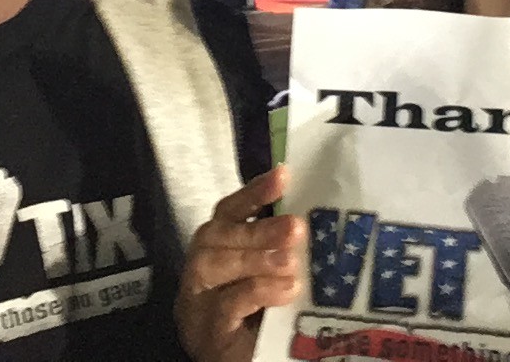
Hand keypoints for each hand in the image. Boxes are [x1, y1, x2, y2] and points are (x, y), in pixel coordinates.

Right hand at [176, 165, 305, 361]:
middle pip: (218, 235)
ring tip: (292, 263)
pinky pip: (226, 304)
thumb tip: (312, 220)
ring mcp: (197, 301)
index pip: (229, 211)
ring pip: (214, 264)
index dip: (253, 192)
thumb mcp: (269, 277)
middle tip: (297, 227)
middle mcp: (200, 269)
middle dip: (259, 229)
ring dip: (256, 259)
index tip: (284, 175)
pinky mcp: (206, 333)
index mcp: (216, 249)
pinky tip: (286, 291)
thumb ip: (278, 251)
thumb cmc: (257, 319)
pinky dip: (257, 292)